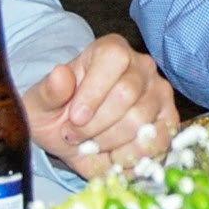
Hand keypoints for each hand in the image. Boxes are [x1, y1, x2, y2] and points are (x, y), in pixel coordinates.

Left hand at [21, 34, 179, 178]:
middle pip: (126, 96)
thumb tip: (60, 75)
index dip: (93, 93)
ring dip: (110, 144)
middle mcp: (141, 65)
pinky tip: (113, 158)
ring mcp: (159, 92)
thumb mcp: (40, 104)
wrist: (72, 134)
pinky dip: (132, 158)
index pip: (112, 60)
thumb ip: (48, 91)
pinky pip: (158, 142)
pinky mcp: (168, 120)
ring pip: (140, 123)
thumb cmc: (58, 112)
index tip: (74, 119)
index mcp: (110, 50)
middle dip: (95, 127)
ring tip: (92, 146)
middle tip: (75, 137)